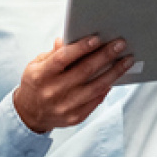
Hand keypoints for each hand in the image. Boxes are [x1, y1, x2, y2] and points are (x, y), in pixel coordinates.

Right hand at [12, 36, 133, 133]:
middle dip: (105, 56)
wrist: (30, 114)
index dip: (81, 48)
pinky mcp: (75, 117)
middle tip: (120, 44)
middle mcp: (53, 91)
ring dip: (114, 72)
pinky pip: (95, 101)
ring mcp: (65, 106)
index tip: (97, 38)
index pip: (63, 58)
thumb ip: (54, 53)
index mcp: (42, 75)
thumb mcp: (37, 65)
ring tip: (127, 61)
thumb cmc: (36, 83)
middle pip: (84, 71)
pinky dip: (106, 88)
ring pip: (95, 87)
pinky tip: (115, 78)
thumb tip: (68, 39)